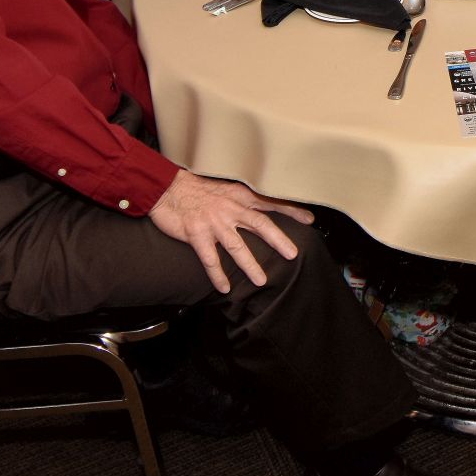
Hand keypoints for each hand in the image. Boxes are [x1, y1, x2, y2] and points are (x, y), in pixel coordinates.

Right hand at [148, 169, 314, 292]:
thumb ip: (243, 199)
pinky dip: (218, 274)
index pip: (271, 202)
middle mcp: (230, 209)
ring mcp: (214, 223)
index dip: (291, 210)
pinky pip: (210, 259)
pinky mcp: (197, 234)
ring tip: (262, 280)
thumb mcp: (225, 188)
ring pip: (237, 246)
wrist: (166, 188)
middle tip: (293, 254)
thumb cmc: (196, 188)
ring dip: (250, 265)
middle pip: (260, 224)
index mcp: (240, 195)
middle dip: (278, 240)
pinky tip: (224, 287)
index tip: (309, 219)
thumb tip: (261, 207)